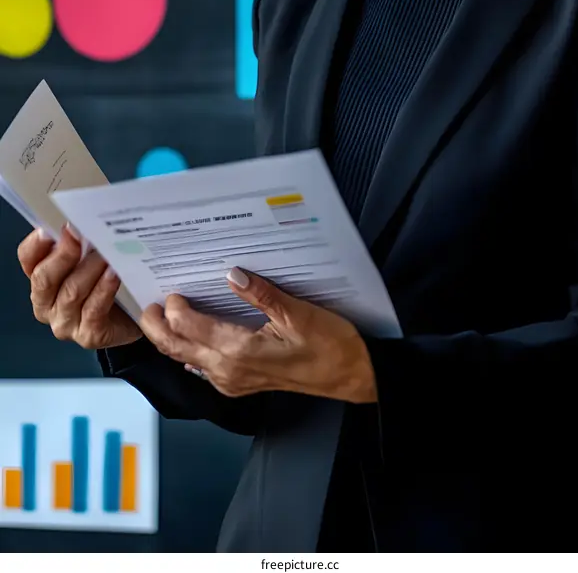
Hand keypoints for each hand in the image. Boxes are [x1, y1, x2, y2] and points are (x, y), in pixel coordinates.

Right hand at [17, 225, 141, 350]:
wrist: (131, 319)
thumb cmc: (107, 282)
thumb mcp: (91, 258)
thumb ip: (80, 241)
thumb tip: (83, 217)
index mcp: (42, 279)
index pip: (28, 259)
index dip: (37, 244)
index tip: (53, 228)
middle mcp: (47, 303)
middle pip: (44, 278)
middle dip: (63, 254)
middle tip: (81, 235)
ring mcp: (65, 323)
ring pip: (71, 292)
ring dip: (90, 268)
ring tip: (107, 253)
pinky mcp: (88, 336)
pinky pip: (93, 310)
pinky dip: (104, 289)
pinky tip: (115, 274)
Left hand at [140, 267, 377, 403]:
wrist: (350, 375)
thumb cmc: (329, 345)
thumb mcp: (297, 312)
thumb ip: (261, 293)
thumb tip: (231, 273)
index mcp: (239, 351)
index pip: (189, 328)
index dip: (174, 307)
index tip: (171, 286)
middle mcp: (228, 371)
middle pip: (175, 348)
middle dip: (156, 326)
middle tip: (148, 302)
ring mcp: (232, 381)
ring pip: (186, 358)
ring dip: (170, 338)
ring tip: (164, 312)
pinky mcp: (239, 384)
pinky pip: (202, 367)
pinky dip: (189, 348)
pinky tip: (192, 332)